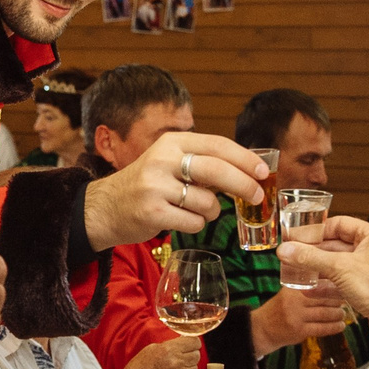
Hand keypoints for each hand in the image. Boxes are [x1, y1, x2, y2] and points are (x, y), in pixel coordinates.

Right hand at [83, 134, 266, 250]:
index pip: (217, 145)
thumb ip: (203, 162)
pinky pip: (194, 222)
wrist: (106, 208)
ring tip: (195, 210)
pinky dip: (195, 224)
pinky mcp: (152, 212)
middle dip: (243, 185)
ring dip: (211, 212)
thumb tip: (249, 171)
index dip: (244, 159)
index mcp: (171, 143)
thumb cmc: (147, 185)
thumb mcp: (170, 162)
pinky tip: (180, 219)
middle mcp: (162, 160)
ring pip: (208, 203)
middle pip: (216, 171)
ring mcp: (156, 187)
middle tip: (256, 196)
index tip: (263, 171)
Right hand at [124, 335, 202, 368]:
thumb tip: (181, 343)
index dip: (193, 342)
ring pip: (194, 368)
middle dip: (191, 354)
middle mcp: (177, 362)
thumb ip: (169, 345)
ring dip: (188, 366)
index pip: (194, 342)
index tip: (190, 344)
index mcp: (169, 350)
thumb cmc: (138, 368)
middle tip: (183, 355)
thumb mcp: (151, 349)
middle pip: (197, 355)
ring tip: (176, 367)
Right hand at [248, 285, 347, 356]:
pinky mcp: (299, 331)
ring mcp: (297, 317)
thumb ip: (306, 286)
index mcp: (293, 288)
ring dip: (338, 314)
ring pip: (326, 313)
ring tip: (342, 313)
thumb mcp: (288, 292)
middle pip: (324, 298)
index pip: (318, 284)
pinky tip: (340, 325)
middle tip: (346, 298)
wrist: (262, 329)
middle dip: (338, 299)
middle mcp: (294, 301)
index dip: (333, 284)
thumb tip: (332, 279)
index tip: (343, 284)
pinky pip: (322, 328)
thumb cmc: (280, 309)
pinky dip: (334, 327)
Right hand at [279, 217, 368, 349]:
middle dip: (315, 253)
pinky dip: (328, 285)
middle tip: (294, 256)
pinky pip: (343, 282)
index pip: (340, 224)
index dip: (317, 230)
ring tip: (298, 273)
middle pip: (337, 246)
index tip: (299, 237)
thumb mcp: (340, 268)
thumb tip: (287, 250)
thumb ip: (311, 257)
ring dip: (318, 270)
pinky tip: (310, 290)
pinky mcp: (368, 288)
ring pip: (339, 265)